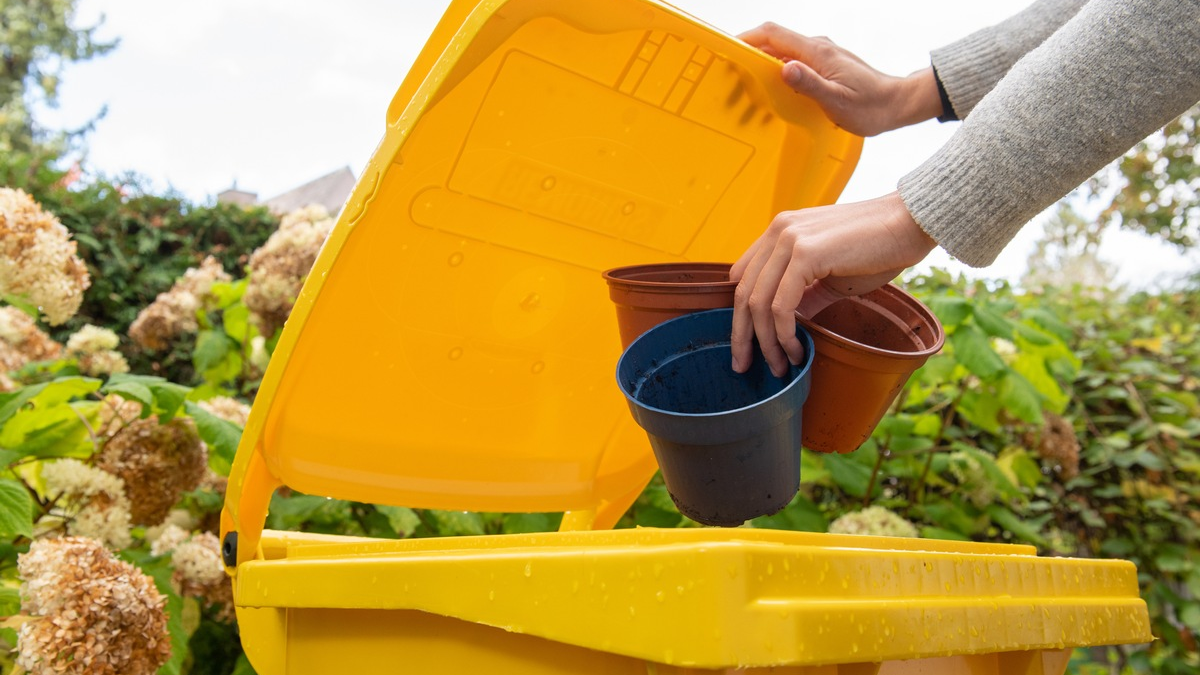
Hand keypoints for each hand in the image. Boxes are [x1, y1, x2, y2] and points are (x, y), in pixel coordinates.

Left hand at [730, 192, 936, 376]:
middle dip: (742, 336)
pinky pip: (782, 304)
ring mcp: (789, 239)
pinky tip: (797, 351)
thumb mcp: (831, 275)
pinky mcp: (806, 252)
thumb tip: (788, 325)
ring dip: (766, 342)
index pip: (743, 277)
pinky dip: (785, 334)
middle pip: (742, 293)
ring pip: (758, 302)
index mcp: (780, 231)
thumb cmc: (877, 249)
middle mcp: (778, 231)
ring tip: (780, 366)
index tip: (746, 345)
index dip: (739, 314)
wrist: (910, 224)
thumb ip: (804, 295)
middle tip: (743, 366)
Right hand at [739, 23, 942, 135]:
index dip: (747, 37)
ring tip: (746, 81)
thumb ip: (810, 85)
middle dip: (748, 50)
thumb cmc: (870, 106)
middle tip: (730, 70)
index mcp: (817, 52)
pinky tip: (772, 86)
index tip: (727, 47)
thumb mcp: (837, 101)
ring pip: (782, 49)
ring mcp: (821, 54)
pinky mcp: (824, 64)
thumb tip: (786, 69)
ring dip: (761, 60)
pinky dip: (776, 67)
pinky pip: (793, 59)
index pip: (773, 34)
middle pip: (774, 39)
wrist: (896, 103)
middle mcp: (817, 48)